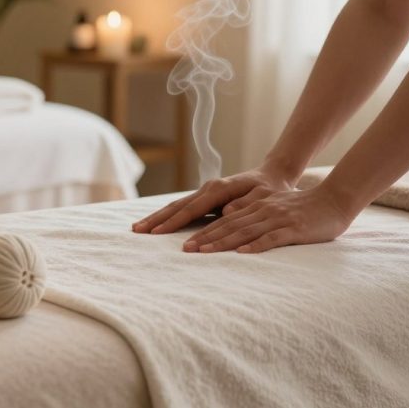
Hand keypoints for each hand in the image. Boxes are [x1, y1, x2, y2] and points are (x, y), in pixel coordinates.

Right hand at [132, 164, 296, 234]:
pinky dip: (167, 216)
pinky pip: (182, 208)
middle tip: (137, 230)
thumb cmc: (270, 189)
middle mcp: (208, 189)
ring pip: (176, 206)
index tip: (158, 232)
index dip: (175, 222)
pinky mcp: (205, 198)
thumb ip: (246, 203)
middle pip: (177, 205)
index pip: (192, 208)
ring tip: (138, 228)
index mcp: (220, 189)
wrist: (272, 176)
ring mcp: (205, 193)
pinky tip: (156, 224)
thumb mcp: (264, 196)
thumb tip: (228, 212)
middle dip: (157, 219)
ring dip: (157, 217)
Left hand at [182, 186, 355, 252]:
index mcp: (257, 206)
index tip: (186, 242)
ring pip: (245, 231)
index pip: (225, 219)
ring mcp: (278, 218)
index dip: (205, 230)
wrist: (336, 200)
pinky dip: (256, 245)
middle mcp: (263, 210)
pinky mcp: (294, 228)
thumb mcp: (275, 207)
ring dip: (223, 242)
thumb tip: (231, 222)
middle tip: (185, 249)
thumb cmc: (305, 209)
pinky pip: (272, 238)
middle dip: (206, 237)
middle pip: (229, 225)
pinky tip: (241, 253)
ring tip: (204, 252)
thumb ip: (254, 214)